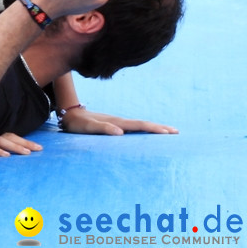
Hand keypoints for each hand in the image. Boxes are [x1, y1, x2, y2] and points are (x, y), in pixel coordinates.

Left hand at [59, 107, 178, 135]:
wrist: (70, 114)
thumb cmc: (78, 123)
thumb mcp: (88, 127)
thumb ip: (102, 128)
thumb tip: (120, 133)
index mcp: (116, 123)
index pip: (139, 125)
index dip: (153, 128)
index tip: (168, 132)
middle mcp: (119, 121)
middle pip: (143, 124)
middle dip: (159, 127)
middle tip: (176, 132)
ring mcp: (117, 122)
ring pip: (139, 125)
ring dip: (154, 128)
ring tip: (168, 132)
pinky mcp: (114, 124)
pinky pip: (133, 127)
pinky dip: (144, 129)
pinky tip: (147, 133)